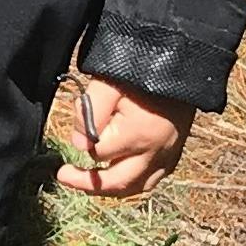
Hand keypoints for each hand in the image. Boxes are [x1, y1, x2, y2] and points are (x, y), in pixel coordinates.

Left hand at [55, 77, 192, 197]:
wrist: (181, 57)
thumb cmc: (141, 67)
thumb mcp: (107, 83)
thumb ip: (88, 113)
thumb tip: (79, 144)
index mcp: (136, 136)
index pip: (98, 152)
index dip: (82, 138)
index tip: (78, 115)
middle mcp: (155, 152)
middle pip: (118, 182)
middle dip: (88, 182)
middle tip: (64, 176)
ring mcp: (168, 154)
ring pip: (138, 186)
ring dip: (112, 188)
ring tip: (90, 183)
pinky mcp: (177, 150)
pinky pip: (155, 178)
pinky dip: (136, 181)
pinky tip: (123, 173)